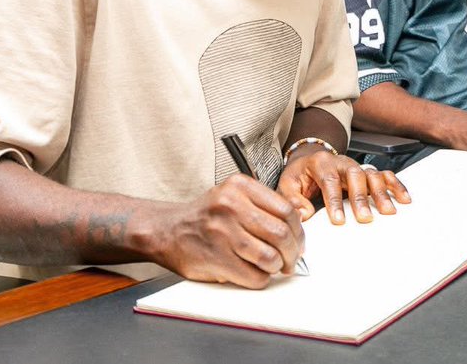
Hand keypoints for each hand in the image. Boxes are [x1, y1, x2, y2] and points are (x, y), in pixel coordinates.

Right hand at [153, 174, 305, 288]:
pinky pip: (253, 275)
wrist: (167, 230)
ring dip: (276, 267)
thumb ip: (263, 205)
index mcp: (240, 186)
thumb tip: (298, 224)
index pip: (286, 209)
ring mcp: (222, 232)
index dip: (298, 231)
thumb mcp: (233, 196)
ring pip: (269, 257)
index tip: (298, 241)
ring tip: (273, 267)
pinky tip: (254, 273)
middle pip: (281, 234)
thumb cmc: (206, 216)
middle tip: (291, 260)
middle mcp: (231, 205)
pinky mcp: (216, 258)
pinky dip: (260, 279)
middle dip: (292, 253)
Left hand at [278, 148, 409, 224]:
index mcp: (320, 163)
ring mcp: (355, 166)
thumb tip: (304, 215)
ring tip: (388, 211)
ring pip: (372, 174)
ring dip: (381, 193)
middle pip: (354, 176)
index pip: (329, 180)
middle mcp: (341, 162)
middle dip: (360, 197)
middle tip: (365, 218)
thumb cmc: (299, 173)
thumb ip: (292, 199)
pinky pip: (384, 175)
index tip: (339, 220)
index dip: (334, 200)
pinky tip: (403, 199)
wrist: (309, 156)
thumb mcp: (287, 183)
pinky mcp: (366, 171)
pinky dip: (395, 185)